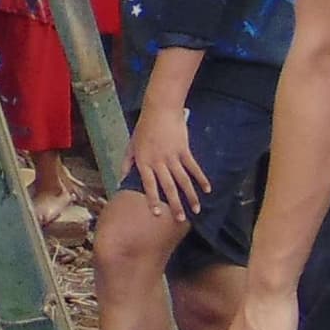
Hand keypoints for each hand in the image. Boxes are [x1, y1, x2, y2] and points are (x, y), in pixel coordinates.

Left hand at [131, 97, 210, 217]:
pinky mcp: (184, 150)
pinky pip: (194, 167)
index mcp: (144, 161)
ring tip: (196, 210)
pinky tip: (208, 189)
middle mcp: (158, 161)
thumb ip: (127, 162)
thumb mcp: (131, 144)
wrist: (160, 110)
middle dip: (175, 205)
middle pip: (168, 187)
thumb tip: (121, 178)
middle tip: (181, 219)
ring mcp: (172, 156)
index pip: (149, 185)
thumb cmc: (144, 127)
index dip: (153, 199)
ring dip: (191, 196)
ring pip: (183, 180)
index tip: (157, 213)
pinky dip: (201, 178)